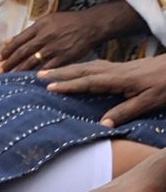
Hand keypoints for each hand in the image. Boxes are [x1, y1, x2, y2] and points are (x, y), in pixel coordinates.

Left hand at [0, 12, 104, 72]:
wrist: (90, 25)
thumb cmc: (67, 22)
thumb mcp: (47, 20)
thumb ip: (29, 31)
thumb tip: (9, 39)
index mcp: (40, 26)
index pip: (19, 40)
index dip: (8, 50)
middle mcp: (45, 37)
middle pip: (23, 52)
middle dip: (10, 63)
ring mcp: (54, 48)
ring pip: (32, 62)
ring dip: (19, 70)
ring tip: (9, 78)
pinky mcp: (63, 58)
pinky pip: (47, 68)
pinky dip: (37, 74)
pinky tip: (29, 80)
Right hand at [41, 57, 165, 125]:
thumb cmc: (165, 84)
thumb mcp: (149, 101)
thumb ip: (126, 111)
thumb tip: (103, 124)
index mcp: (119, 79)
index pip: (89, 81)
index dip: (69, 85)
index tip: (50, 88)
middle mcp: (114, 70)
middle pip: (81, 70)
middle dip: (59, 73)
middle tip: (38, 75)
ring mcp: (116, 67)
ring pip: (85, 66)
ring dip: (65, 69)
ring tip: (47, 72)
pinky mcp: (119, 68)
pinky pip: (92, 66)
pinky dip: (78, 68)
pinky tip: (72, 71)